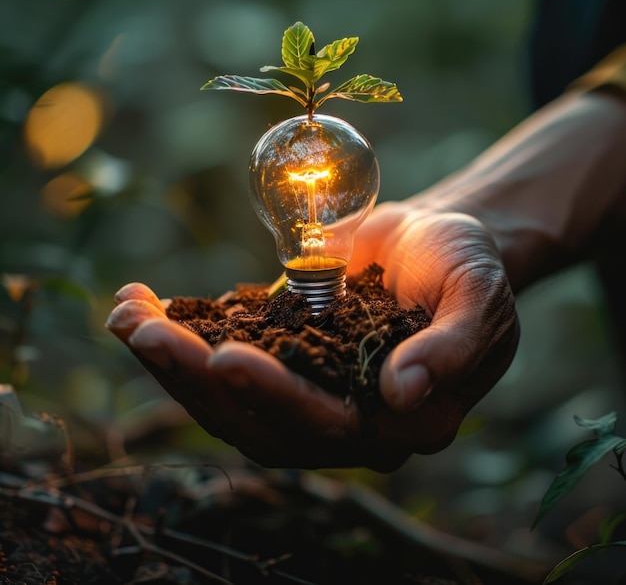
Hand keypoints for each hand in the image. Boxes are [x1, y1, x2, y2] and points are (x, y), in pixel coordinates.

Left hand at [106, 204, 518, 470]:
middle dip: (197, 380)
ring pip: (228, 398)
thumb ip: (452, 349)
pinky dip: (178, 337)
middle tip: (142, 332)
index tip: (224, 356)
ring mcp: (305, 389)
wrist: (435, 242)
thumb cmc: (467, 267)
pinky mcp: (278, 355)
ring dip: (172, 361)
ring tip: (125, 315)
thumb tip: (404, 394)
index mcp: (399, 421)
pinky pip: (221, 358)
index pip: (329, 425)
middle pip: (260, 421)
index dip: (277, 398)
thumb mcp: (479, 297)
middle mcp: (344, 419)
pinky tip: (140, 308)